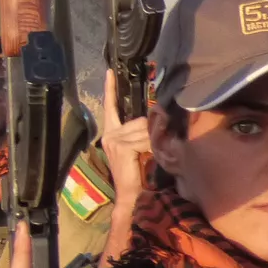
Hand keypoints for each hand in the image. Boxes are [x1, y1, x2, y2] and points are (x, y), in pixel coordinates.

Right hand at [98, 74, 150, 199]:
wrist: (133, 196)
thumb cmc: (138, 174)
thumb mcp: (140, 148)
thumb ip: (143, 132)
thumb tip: (158, 117)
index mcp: (111, 133)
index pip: (110, 106)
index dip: (110, 89)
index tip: (109, 72)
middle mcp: (110, 134)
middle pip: (139, 119)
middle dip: (151, 131)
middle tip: (155, 148)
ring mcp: (113, 139)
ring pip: (143, 128)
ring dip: (153, 141)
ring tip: (151, 156)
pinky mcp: (120, 145)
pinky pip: (143, 138)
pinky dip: (151, 146)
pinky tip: (148, 157)